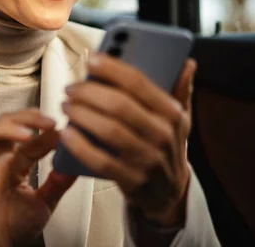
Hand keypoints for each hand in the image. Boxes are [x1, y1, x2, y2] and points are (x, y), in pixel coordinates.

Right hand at [0, 109, 76, 245]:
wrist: (0, 244)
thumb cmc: (16, 223)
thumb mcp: (45, 201)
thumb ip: (58, 182)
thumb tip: (75, 165)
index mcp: (13, 160)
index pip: (24, 133)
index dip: (39, 124)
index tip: (58, 126)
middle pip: (2, 124)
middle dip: (23, 117)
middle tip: (46, 122)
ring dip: (2, 130)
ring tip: (25, 134)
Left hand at [60, 53, 196, 226]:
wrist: (168, 193)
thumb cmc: (165, 146)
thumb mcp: (178, 119)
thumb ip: (180, 90)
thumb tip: (187, 63)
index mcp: (173, 114)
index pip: (139, 83)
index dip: (112, 69)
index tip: (92, 60)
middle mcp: (163, 136)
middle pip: (119, 105)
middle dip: (89, 92)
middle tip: (71, 88)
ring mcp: (148, 160)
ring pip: (109, 131)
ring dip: (81, 115)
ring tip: (66, 105)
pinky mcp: (132, 181)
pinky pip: (101, 161)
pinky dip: (81, 146)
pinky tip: (67, 134)